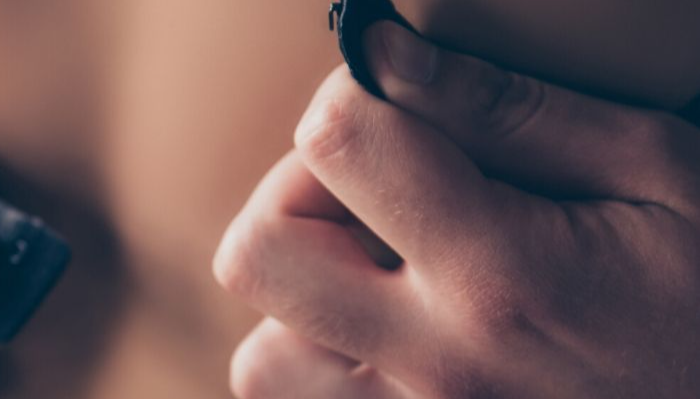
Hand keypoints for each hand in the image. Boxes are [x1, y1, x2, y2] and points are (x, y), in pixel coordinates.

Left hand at [215, 21, 699, 397]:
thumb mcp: (655, 174)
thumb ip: (512, 112)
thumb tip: (390, 56)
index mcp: (499, 276)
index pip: (335, 143)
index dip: (355, 97)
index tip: (398, 102)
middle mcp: (437, 364)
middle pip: (259, 254)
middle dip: (297, 195)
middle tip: (377, 188)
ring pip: (265, 353)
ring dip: (304, 294)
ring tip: (387, 273)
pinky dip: (320, 359)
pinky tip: (388, 328)